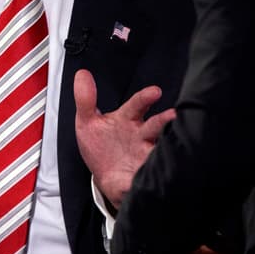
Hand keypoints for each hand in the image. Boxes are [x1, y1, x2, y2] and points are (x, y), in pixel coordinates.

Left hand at [73, 69, 175, 209]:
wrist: (107, 179)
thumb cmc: (101, 148)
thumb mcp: (88, 123)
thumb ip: (85, 99)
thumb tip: (81, 75)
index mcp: (129, 120)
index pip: (138, 105)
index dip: (145, 97)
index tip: (155, 92)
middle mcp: (142, 135)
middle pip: (156, 126)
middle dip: (164, 121)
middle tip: (172, 115)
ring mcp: (148, 154)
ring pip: (162, 147)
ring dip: (167, 146)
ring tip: (169, 147)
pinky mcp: (150, 173)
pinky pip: (157, 172)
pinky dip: (159, 172)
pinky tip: (161, 171)